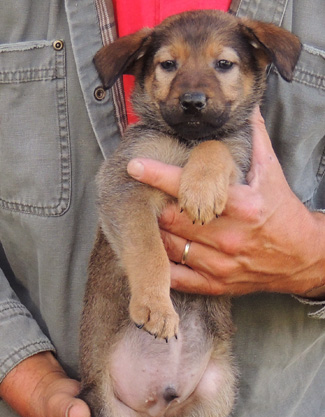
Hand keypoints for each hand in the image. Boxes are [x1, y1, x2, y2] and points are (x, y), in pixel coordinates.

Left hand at [127, 108, 324, 296]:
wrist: (303, 256)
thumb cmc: (283, 212)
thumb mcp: (272, 174)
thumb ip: (255, 140)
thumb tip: (246, 108)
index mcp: (243, 206)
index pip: (192, 188)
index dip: (158, 176)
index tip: (135, 166)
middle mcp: (229, 236)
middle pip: (173, 219)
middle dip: (155, 206)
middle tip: (142, 197)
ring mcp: (222, 264)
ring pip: (171, 247)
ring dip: (156, 233)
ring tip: (149, 220)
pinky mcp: (218, 284)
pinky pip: (178, 277)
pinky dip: (163, 265)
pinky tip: (157, 251)